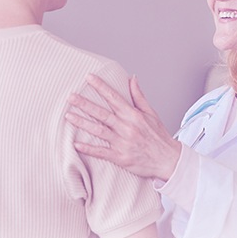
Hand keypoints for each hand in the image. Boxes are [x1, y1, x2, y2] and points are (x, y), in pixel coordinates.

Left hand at [66, 75, 180, 180]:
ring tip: (68, 116)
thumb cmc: (159, 137)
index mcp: (133, 115)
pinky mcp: (120, 157)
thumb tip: (132, 78)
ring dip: (82, 123)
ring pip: (98, 130)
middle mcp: (126, 127)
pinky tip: (76, 144)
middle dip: (84, 104)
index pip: (114, 97)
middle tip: (70, 97)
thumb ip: (138, 96)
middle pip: (101, 113)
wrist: (168, 159)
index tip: (88, 78)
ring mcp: (122, 142)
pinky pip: (101, 152)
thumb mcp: (151, 113)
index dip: (100, 87)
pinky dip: (89, 148)